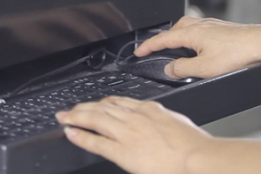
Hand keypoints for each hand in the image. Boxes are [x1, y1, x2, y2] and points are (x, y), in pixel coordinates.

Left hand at [56, 96, 213, 173]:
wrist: (196, 158)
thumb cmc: (193, 145)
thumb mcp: (176, 123)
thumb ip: (162, 121)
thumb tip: (159, 125)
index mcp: (149, 109)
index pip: (119, 101)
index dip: (103, 102)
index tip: (96, 103)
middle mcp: (135, 117)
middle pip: (103, 107)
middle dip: (84, 107)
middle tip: (70, 108)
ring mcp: (127, 133)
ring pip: (96, 119)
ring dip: (77, 116)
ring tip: (64, 117)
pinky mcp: (123, 152)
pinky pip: (97, 142)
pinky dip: (82, 136)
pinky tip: (71, 132)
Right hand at [134, 16, 260, 79]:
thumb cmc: (237, 53)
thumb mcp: (205, 68)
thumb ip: (182, 68)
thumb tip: (170, 68)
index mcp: (190, 32)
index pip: (162, 39)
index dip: (148, 46)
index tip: (138, 52)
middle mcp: (199, 24)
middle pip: (173, 30)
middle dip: (163, 41)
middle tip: (156, 52)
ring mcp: (210, 24)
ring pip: (186, 29)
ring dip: (178, 40)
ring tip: (177, 53)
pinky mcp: (220, 28)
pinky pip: (198, 31)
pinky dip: (191, 39)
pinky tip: (199, 49)